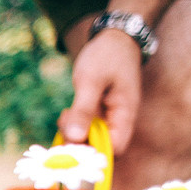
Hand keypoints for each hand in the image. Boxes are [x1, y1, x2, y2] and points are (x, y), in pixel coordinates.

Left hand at [58, 29, 143, 153]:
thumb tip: (74, 139)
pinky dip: (74, 126)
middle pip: (100, 148)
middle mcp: (119, 121)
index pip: (115, 149)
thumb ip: (83, 110)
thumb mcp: (90, 81)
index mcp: (125, 115)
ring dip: (73, 133)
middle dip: (78, 141)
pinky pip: (86, 130)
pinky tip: (67, 114)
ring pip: (90, 140)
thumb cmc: (106, 56)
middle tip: (66, 120)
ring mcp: (109, 119)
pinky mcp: (99, 115)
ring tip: (66, 113)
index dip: (93, 151)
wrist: (113, 38)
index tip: (71, 139)